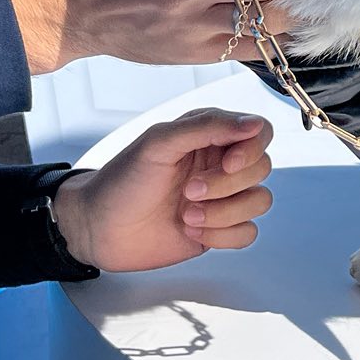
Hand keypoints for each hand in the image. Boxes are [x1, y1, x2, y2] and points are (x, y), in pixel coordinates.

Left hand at [51, 109, 274, 272]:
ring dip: (224, 213)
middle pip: (262, 169)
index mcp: (209, 135)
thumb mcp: (158, 143)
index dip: (251, 149)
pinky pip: (248, 232)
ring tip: (187, 216)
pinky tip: (192, 232)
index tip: (228, 164)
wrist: (98, 229)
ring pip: (259, 201)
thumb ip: (206, 126)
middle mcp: (219, 164)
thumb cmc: (121, 182)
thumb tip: (254, 124)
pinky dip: (223, 235)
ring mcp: (221, 198)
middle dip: (226, 185)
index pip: (259, 132)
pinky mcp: (219, 229)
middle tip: (188, 191)